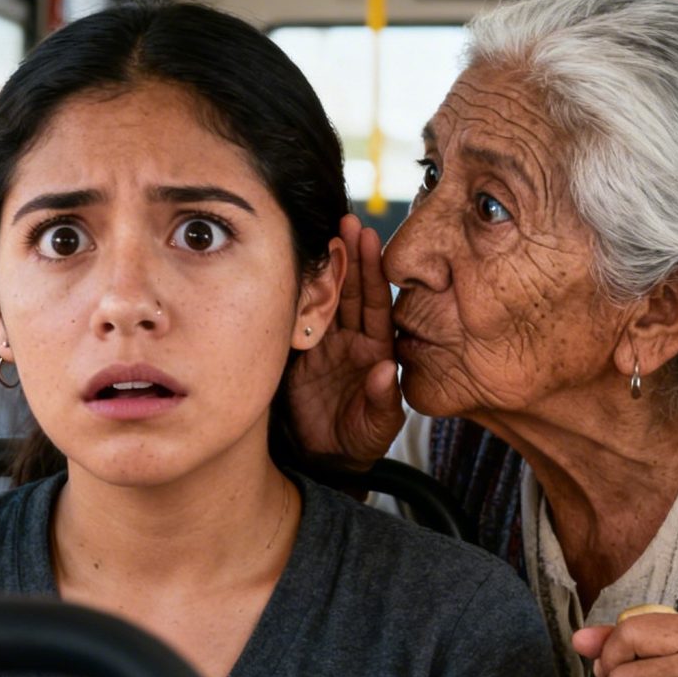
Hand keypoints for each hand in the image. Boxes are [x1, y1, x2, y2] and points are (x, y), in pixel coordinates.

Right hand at [286, 214, 404, 466]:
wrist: (324, 457)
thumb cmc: (359, 441)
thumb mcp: (377, 427)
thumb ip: (384, 400)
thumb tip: (386, 370)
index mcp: (376, 350)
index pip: (376, 303)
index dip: (372, 271)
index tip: (370, 238)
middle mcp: (351, 339)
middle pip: (350, 289)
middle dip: (349, 254)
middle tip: (346, 219)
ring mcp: (323, 343)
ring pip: (324, 297)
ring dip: (323, 266)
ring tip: (322, 231)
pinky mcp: (297, 353)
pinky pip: (296, 318)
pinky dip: (294, 294)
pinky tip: (290, 267)